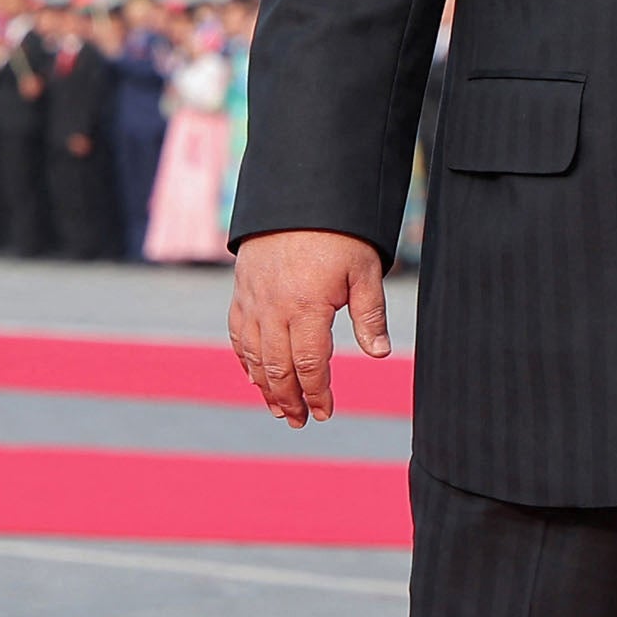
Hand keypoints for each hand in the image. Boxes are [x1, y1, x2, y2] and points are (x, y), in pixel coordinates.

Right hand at [228, 227, 389, 426]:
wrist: (298, 194)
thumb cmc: (339, 233)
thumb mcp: (364, 271)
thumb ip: (369, 315)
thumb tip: (377, 354)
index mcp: (307, 307)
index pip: (308, 365)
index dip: (316, 394)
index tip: (324, 413)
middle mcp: (274, 308)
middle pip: (277, 368)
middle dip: (289, 399)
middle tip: (300, 421)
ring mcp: (253, 300)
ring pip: (254, 356)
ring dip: (265, 387)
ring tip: (279, 409)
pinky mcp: (241, 290)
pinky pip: (238, 334)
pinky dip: (246, 360)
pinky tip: (254, 376)